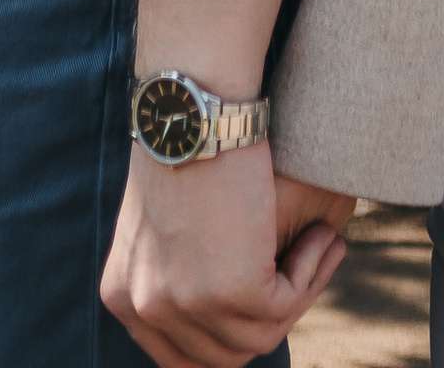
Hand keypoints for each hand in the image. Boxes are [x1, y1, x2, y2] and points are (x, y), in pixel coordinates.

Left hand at [100, 138, 346, 367]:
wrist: (198, 102)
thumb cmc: (185, 142)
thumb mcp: (161, 221)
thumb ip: (173, 273)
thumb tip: (215, 314)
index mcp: (123, 296)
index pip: (181, 359)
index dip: (227, 339)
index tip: (268, 299)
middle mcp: (147, 309)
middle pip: (222, 358)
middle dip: (268, 320)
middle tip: (302, 272)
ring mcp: (189, 303)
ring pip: (260, 338)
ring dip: (299, 293)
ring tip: (320, 244)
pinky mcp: (234, 288)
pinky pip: (287, 306)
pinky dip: (310, 272)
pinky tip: (320, 237)